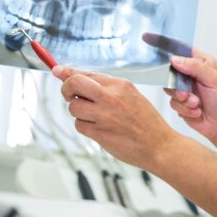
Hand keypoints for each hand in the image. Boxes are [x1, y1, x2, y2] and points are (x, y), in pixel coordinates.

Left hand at [52, 66, 177, 169]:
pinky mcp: (99, 133)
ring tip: (95, 117)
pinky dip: (85, 126)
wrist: (159, 145)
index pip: (87, 73)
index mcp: (120, 84)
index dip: (68, 72)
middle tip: (69, 95)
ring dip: (79, 112)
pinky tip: (99, 129)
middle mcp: (111, 97)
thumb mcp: (131, 95)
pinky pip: (79, 125)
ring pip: (74, 107)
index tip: (57, 70)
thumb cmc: (145, 121)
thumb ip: (106, 87)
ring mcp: (104, 115)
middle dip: (66, 88)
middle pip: (74, 84)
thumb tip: (78, 78)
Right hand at [166, 48, 216, 146]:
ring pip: (169, 88)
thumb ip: (195, 67)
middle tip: (185, 93)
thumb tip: (174, 59)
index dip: (164, 43)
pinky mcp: (180, 102)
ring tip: (196, 104)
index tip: (147, 38)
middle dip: (177, 85)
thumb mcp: (214, 80)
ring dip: (183, 99)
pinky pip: (172, 103)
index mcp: (200, 62)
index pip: (180, 48)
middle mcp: (191, 73)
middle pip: (169, 71)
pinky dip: (184, 109)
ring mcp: (184, 88)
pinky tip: (196, 111)